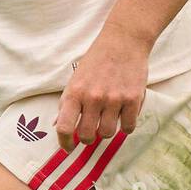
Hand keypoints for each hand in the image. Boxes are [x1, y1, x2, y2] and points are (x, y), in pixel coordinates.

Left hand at [54, 20, 153, 150]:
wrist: (123, 41)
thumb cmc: (97, 61)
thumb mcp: (75, 79)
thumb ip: (66, 103)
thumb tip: (57, 125)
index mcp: (75, 92)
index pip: (64, 127)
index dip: (65, 143)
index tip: (68, 147)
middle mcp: (93, 97)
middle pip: (87, 136)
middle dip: (87, 138)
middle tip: (91, 132)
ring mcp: (114, 99)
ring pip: (108, 133)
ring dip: (106, 131)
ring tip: (107, 119)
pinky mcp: (133, 99)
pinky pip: (128, 128)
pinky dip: (125, 126)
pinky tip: (123, 115)